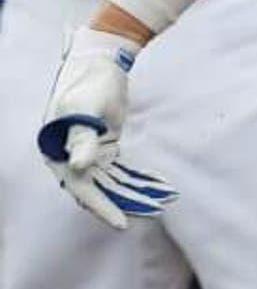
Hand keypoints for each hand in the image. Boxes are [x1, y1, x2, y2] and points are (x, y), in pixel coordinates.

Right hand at [36, 27, 177, 228]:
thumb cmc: (89, 84)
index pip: (81, 189)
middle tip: (155, 211)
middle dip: (126, 202)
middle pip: (100, 190)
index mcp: (59, 154)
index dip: (101, 208)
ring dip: (136, 192)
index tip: (122, 225)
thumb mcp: (84, 109)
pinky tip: (159, 184)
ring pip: (113, 182)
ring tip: (164, 199)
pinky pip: (122, 170)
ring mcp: (88, 154)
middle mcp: (71, 159)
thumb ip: (82, 138)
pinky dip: (139, 177)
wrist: (99, 63)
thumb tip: (80, 167)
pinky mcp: (105, 148)